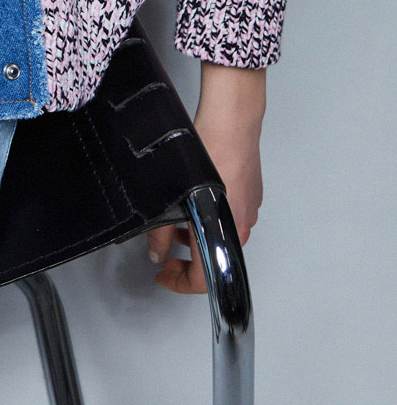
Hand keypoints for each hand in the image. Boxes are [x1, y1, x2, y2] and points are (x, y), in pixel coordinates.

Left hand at [146, 62, 265, 294]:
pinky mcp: (250, 193)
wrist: (231, 121)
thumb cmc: (209, 153)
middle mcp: (241, 228)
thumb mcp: (174, 196)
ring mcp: (248, 209)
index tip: (163, 275)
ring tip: (174, 217)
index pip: (203, 279)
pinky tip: (192, 197)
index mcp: (224, 235)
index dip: (179, 282)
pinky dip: (209, 216)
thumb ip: (159, 230)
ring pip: (220, 235)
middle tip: (163, 245)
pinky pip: (228, 215)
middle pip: (213, 258)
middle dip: (185, 256)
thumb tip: (155, 251)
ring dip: (196, 234)